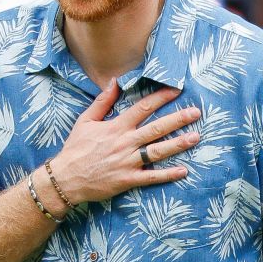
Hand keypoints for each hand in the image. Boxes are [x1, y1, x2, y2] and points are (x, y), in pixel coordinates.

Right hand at [49, 82, 200, 206]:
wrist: (66, 178)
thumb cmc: (76, 149)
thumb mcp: (86, 121)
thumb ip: (103, 101)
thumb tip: (116, 81)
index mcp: (116, 127)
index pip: (143, 108)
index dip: (161, 97)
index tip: (177, 90)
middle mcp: (125, 142)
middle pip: (156, 128)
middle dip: (178, 119)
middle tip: (196, 113)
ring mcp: (128, 162)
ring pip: (158, 151)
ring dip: (178, 144)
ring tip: (195, 137)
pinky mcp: (128, 180)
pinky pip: (151, 176)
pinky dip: (168, 174)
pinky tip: (184, 170)